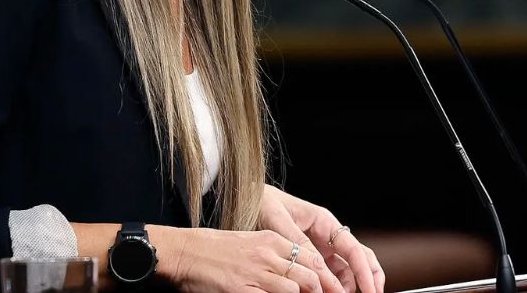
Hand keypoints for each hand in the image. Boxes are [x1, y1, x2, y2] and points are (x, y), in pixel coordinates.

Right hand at [153, 225, 335, 292]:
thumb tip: (296, 273)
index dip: (329, 277)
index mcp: (272, 240)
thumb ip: (275, 255)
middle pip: (310, 275)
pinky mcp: (244, 289)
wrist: (187, 252)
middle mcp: (268, 255)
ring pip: (296, 289)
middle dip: (326, 291)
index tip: (339, 290)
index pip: (311, 259)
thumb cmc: (217, 249)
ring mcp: (257, 273)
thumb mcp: (251, 244)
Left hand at [258, 185, 384, 292]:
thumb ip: (298, 243)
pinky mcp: (311, 258)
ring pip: (344, 269)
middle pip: (358, 258)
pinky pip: (327, 274)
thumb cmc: (265, 204)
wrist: (251, 201)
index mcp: (324, 222)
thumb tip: (317, 267)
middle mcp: (327, 235)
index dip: (364, 270)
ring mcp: (321, 247)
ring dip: (348, 285)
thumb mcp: (279, 221)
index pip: (353, 248)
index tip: (370, 289)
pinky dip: (331, 286)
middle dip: (368, 277)